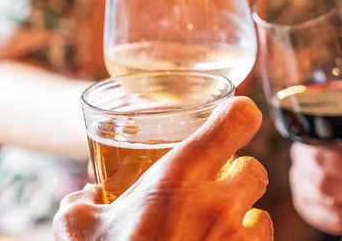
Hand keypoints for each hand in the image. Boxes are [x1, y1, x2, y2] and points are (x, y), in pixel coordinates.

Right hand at [53, 97, 273, 240]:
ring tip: (216, 228)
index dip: (239, 114)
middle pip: (256, 168)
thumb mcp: (78, 230)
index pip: (238, 120)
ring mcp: (237, 240)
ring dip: (244, 216)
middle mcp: (217, 204)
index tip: (233, 117)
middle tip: (213, 188)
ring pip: (263, 212)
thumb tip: (83, 197)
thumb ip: (79, 205)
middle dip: (238, 175)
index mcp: (179, 178)